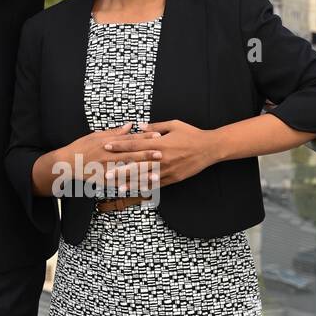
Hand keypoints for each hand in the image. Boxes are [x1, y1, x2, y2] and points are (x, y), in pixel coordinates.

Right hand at [63, 122, 162, 196]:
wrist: (67, 163)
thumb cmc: (82, 147)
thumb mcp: (97, 135)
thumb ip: (116, 132)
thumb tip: (131, 125)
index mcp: (108, 142)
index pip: (130, 139)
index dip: (145, 137)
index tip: (158, 136)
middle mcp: (108, 155)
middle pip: (131, 155)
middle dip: (147, 155)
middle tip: (162, 154)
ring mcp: (106, 169)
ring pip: (127, 171)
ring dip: (142, 174)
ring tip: (157, 175)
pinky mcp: (104, 180)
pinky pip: (120, 184)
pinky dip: (131, 186)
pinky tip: (141, 188)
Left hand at [103, 120, 217, 187]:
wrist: (210, 148)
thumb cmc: (191, 134)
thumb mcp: (174, 125)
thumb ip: (155, 126)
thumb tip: (138, 126)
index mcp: (159, 143)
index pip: (135, 144)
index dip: (119, 145)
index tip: (106, 146)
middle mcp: (161, 158)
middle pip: (136, 164)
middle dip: (120, 169)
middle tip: (105, 172)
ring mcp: (167, 170)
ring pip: (145, 177)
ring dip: (130, 183)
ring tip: (117, 186)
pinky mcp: (174, 178)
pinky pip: (157, 184)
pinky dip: (146, 187)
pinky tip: (136, 191)